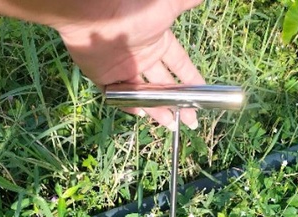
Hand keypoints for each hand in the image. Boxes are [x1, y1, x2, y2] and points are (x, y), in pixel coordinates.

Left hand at [55, 0, 205, 129]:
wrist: (95, 12)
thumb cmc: (133, 8)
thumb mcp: (166, 7)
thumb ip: (184, 3)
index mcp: (158, 42)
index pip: (180, 65)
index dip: (192, 81)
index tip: (203, 96)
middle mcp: (143, 57)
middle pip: (164, 86)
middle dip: (178, 103)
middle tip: (190, 120)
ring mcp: (124, 69)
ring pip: (145, 95)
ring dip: (158, 110)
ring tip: (170, 124)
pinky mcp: (105, 78)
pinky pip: (119, 97)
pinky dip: (129, 106)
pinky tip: (142, 114)